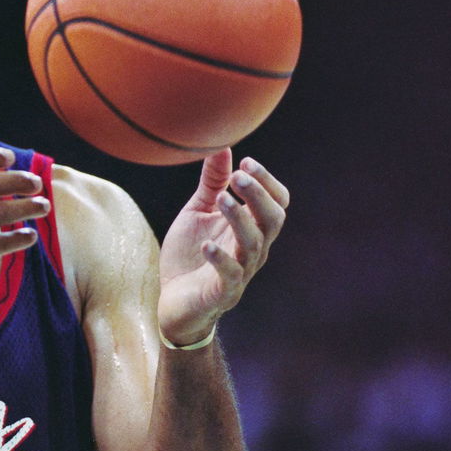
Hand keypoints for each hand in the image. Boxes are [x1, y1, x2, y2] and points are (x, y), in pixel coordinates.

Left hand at [157, 150, 288, 344]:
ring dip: (239, 219)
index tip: (247, 162)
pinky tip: (207, 245)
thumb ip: (212, 183)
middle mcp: (252, 250)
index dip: (267, 183)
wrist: (174, 304)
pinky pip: (230, 276)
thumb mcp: (198, 213)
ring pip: (253, 244)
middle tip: (239, 176)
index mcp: (250, 228)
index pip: (276, 203)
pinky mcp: (222, 292)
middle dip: (259, 195)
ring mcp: (240, 272)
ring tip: (221, 198)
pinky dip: (220, 258)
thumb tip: (221, 146)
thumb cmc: (190, 256)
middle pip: (273, 220)